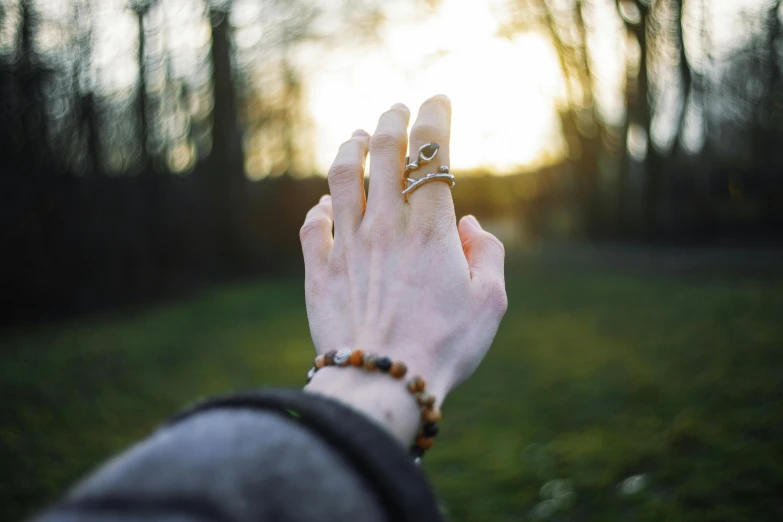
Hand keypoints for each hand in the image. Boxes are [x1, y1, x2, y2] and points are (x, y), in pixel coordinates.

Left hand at [301, 96, 506, 444]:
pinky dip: (320, 206)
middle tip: (397, 110)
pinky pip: (314, 224)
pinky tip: (326, 203)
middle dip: (392, 122)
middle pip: (383, 153)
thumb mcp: (489, 303)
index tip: (438, 100)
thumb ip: (487, 255)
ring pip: (342, 177)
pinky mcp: (320, 270)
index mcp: (431, 229)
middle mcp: (386, 225)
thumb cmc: (444, 346)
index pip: (431, 153)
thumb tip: (467, 226)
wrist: (382, 383)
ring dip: (349, 149)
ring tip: (357, 136)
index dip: (436, 117)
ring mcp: (348, 245)